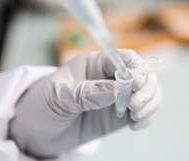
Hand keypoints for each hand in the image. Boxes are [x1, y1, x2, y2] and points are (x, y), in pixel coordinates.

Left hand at [9, 50, 158, 157]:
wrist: (39, 131)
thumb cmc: (43, 105)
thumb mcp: (58, 96)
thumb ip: (86, 92)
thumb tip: (115, 90)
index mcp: (95, 64)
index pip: (124, 58)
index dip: (136, 67)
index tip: (136, 83)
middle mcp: (110, 77)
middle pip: (142, 74)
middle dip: (146, 88)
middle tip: (134, 105)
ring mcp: (117, 96)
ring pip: (148, 91)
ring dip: (149, 102)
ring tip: (136, 117)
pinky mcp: (120, 114)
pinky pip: (143, 110)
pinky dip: (147, 116)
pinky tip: (136, 124)